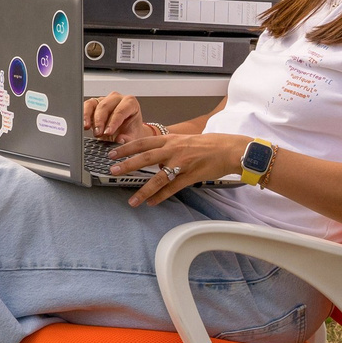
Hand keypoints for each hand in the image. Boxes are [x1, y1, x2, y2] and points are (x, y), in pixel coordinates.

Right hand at [81, 92, 155, 145]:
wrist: (125, 133)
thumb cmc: (131, 132)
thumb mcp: (133, 137)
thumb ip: (128, 139)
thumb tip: (120, 139)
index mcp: (130, 103)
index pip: (121, 110)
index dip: (113, 122)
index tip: (108, 132)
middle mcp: (117, 99)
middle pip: (105, 106)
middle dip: (100, 121)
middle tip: (98, 133)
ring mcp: (104, 100)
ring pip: (93, 104)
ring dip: (89, 117)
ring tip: (87, 128)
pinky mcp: (94, 104)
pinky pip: (86, 106)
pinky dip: (83, 115)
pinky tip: (84, 124)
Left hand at [108, 130, 251, 208]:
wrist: (229, 149)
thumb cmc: (208, 144)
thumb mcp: (183, 140)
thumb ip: (167, 147)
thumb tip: (152, 156)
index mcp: (171, 140)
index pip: (143, 142)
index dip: (127, 147)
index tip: (113, 153)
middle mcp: (174, 150)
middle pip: (146, 157)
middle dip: (127, 164)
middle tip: (112, 171)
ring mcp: (182, 164)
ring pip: (158, 178)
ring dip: (143, 190)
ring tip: (132, 200)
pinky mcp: (190, 176)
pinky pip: (172, 188)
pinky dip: (161, 197)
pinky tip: (151, 203)